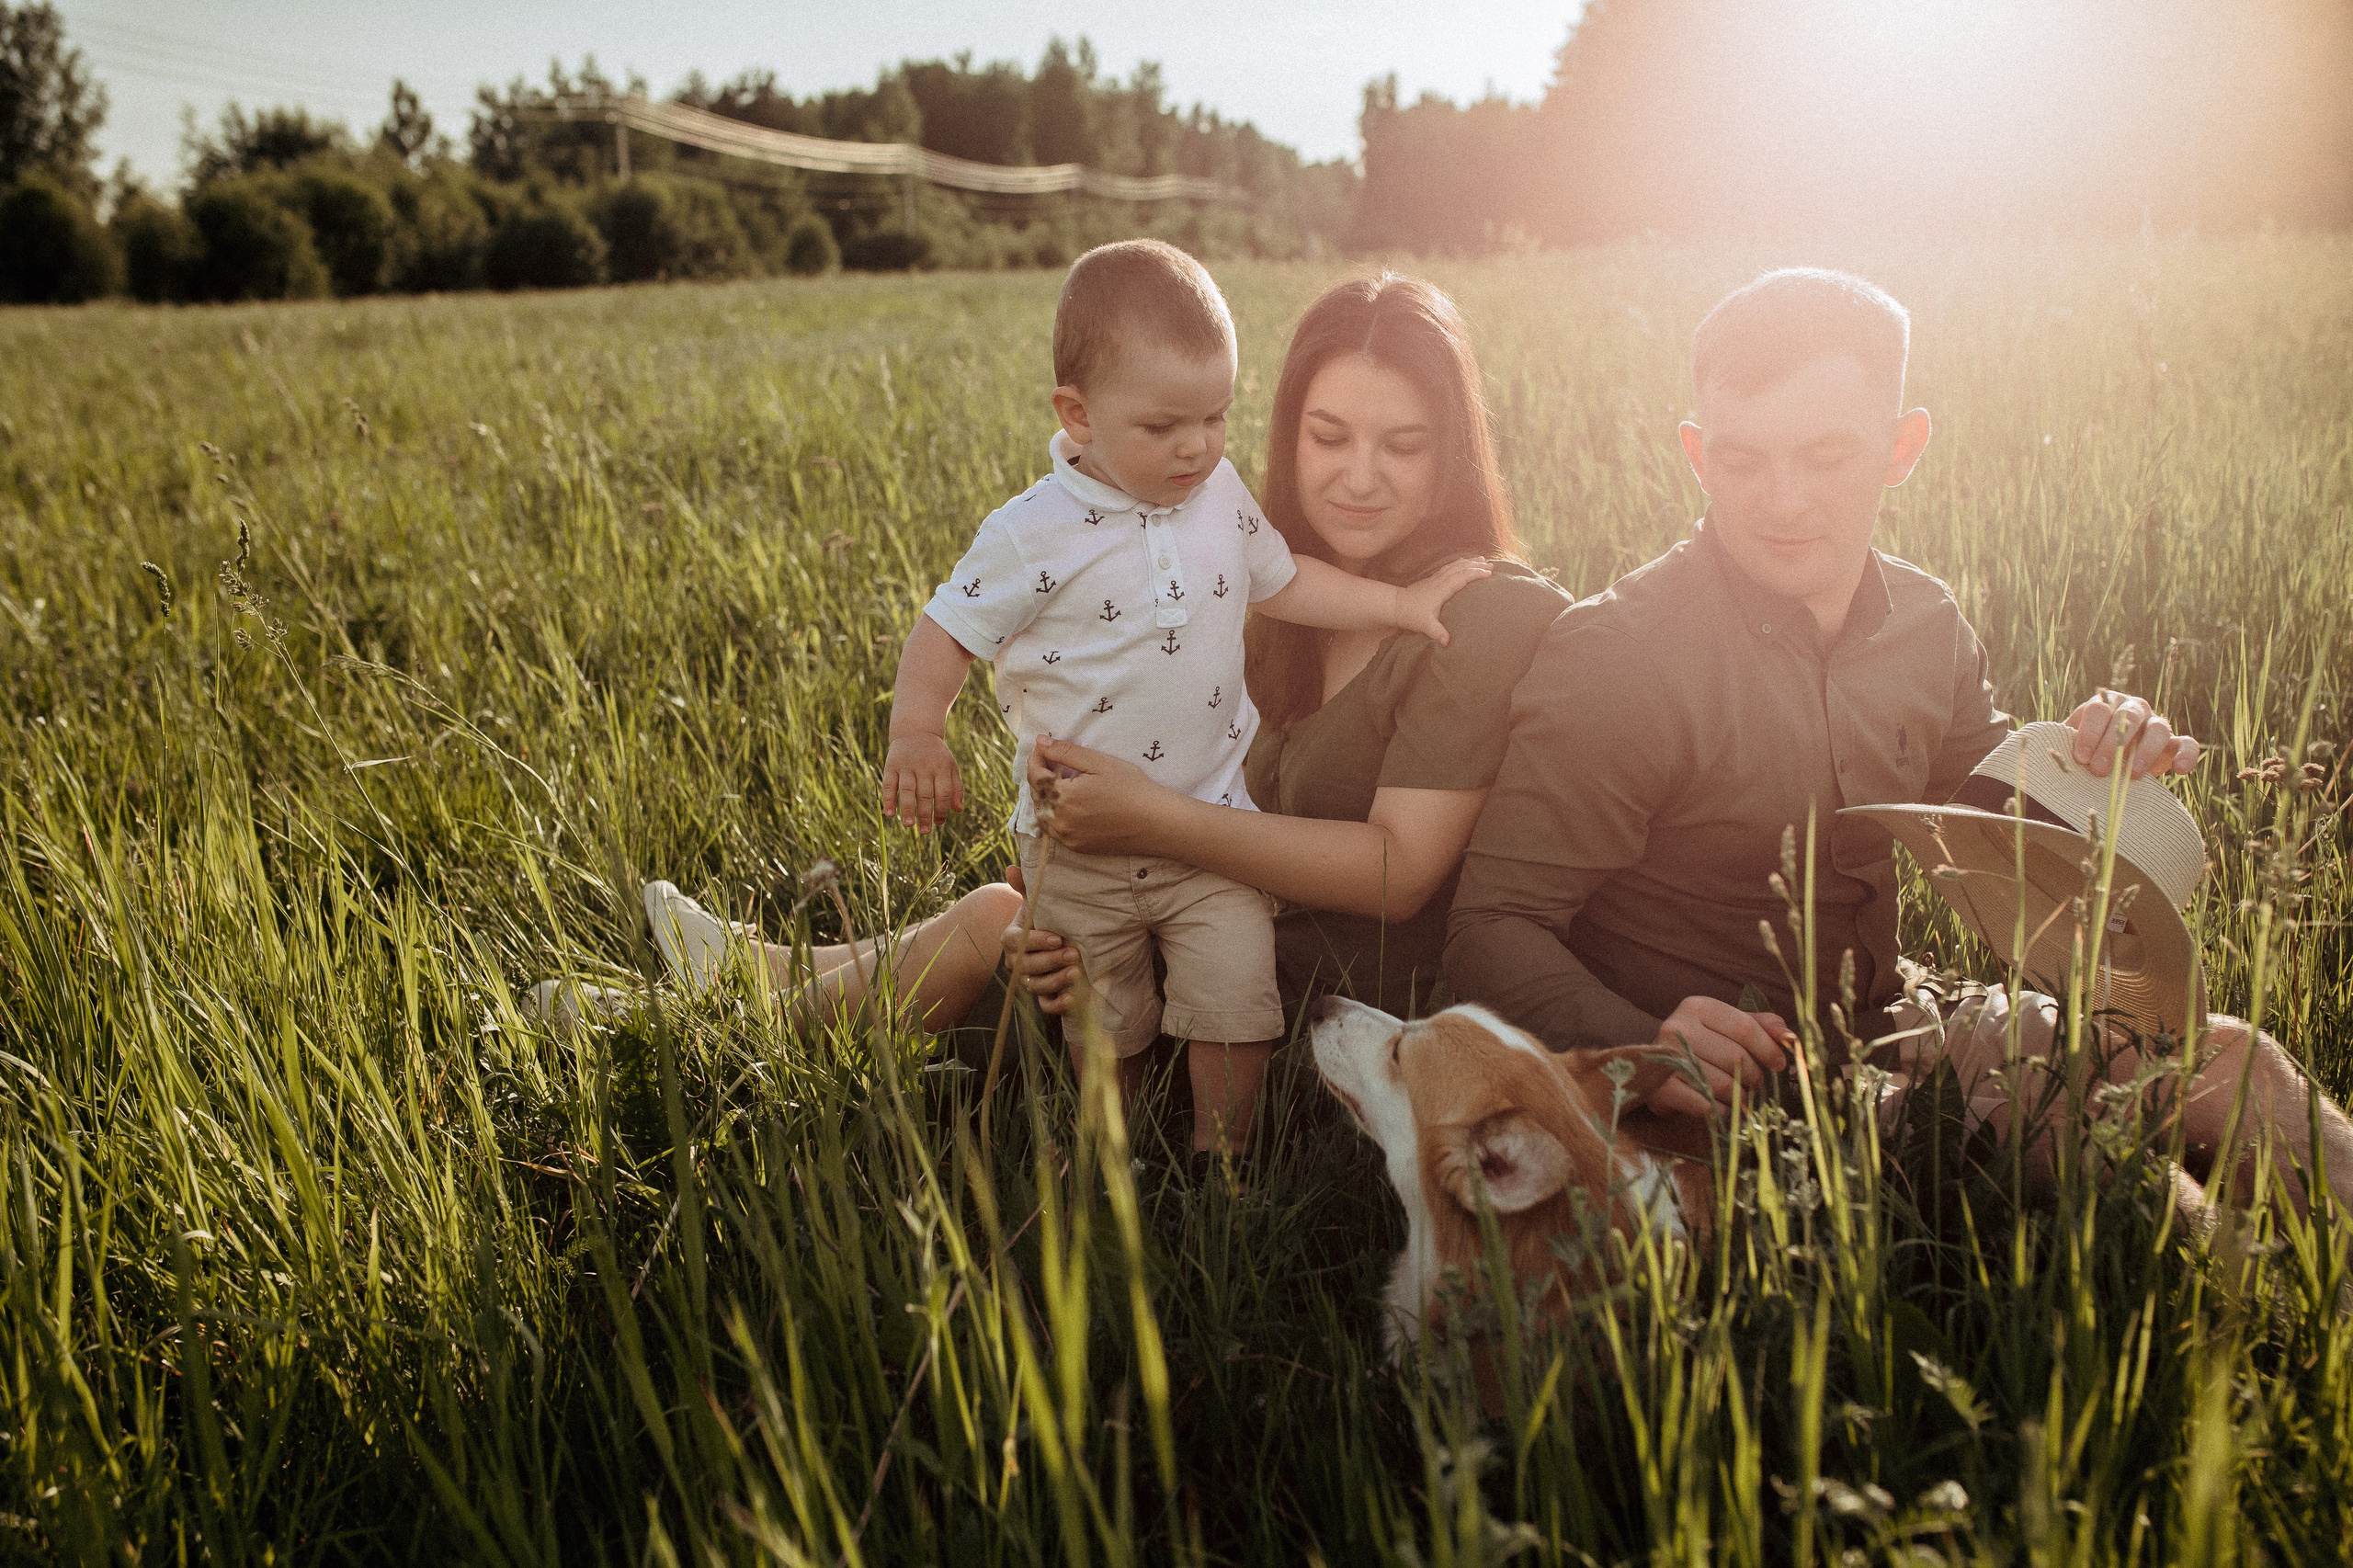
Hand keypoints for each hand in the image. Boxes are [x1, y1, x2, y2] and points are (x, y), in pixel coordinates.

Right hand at [882, 732, 962, 831]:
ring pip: (907, 790)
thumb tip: (958, 810)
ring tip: (909, 825)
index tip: (939, 823)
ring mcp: (907, 766)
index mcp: (941, 767)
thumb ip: (956, 788)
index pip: (943, 792)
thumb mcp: (950, 766)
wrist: (916, 731)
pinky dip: (889, 799)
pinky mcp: (891, 765)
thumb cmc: (936, 755)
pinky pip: (889, 784)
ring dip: (907, 809)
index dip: (942, 809)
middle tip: (925, 832)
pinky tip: (889, 814)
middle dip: (925, 814)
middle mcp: (924, 766)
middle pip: (925, 794)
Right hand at [999, 879, 1084, 1014]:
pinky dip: (1057, 1004)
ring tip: (1077, 973)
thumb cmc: (1047, 917)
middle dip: (1051, 961)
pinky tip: (1071, 999)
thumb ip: (1027, 887)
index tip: (1057, 937)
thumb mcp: (1038, 902)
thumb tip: (1012, 868)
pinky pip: (1045, 1006)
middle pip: (1027, 966)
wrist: (1060, 938)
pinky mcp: (1045, 995)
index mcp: (1012, 939)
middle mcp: (1018, 962)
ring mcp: (1030, 980)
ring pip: (1036, 986)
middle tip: (1074, 953)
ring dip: (1056, 981)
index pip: (1016, 942)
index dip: (1035, 942)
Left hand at [1028, 736, 1166, 853]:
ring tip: (1058, 782)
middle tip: (1051, 761)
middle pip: (1037, 795)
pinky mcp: (1077, 847)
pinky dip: (1053, 815)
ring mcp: (1067, 837)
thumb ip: (1065, 752)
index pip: (1035, 775)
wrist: (1156, 822)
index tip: (1042, 746)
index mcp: (1063, 797)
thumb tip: (1040, 742)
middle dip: (1039, 777)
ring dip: (1044, 798)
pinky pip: (1054, 830)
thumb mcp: (1098, 763)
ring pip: (1042, 815)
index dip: (1036, 758)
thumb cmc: (1131, 788)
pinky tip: (1066, 804)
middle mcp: (1060, 821)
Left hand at [1391, 556, 1491, 646]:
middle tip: (1492, 566)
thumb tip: (1447, 643)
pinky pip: (1449, 567)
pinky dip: (1459, 563)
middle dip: (1476, 566)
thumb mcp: (1425, 626)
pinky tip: (1464, 563)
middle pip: (1460, 569)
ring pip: (1455, 565)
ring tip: (1482, 559)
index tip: (1488, 574)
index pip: (1461, 578)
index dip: (1475, 574)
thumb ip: (1437, 633)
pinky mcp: (1433, 579)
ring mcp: (1436, 578)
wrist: (1396, 605)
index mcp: (1441, 590)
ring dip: (1469, 561)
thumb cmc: (1411, 615)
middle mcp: (1439, 581)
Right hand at [1620, 997, 1793, 1119]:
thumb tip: (1789, 1036)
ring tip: (1739, 1098)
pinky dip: (1721, 1112)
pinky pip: (1705, 1105)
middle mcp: (1678, 1027)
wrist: (1652, 1071)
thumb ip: (1759, 1026)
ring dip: (1740, 1098)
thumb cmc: (1699, 1048)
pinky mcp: (1660, 1088)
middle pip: (1737, 1057)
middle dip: (1755, 1077)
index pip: (1745, 1028)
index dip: (1769, 1049)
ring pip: (1724, 1084)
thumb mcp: (1726, 1029)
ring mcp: (1666, 1057)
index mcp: (1697, 1007)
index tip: (1779, 1065)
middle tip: (1755, 1085)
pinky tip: (1721, 1109)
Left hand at [2064, 689, 2199, 778]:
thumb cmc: (2084, 752)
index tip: (2080, 758)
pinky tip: (2180, 770)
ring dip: (2145, 751)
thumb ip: (2062, 745)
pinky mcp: (2174, 743)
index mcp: (2105, 704)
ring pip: (2158, 728)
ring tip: (2133, 775)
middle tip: (2099, 770)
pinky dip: (2187, 755)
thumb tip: (2041, 758)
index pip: (2098, 710)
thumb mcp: (2071, 745)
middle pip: (2127, 717)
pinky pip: (2187, 744)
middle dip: (2112, 744)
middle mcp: (2133, 708)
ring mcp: (2156, 723)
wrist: (2107, 762)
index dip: (2089, 732)